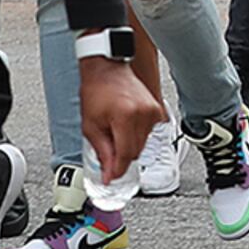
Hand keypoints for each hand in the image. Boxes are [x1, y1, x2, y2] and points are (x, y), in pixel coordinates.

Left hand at [77, 55, 165, 181]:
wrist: (108, 70)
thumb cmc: (97, 92)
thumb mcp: (91, 125)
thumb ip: (102, 151)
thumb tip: (107, 172)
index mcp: (126, 117)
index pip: (125, 154)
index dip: (116, 169)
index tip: (109, 178)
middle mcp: (143, 114)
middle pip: (135, 152)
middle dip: (120, 158)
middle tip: (106, 157)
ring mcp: (152, 112)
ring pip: (142, 144)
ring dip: (128, 147)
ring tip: (114, 134)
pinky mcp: (157, 110)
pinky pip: (147, 134)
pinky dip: (135, 137)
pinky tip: (124, 127)